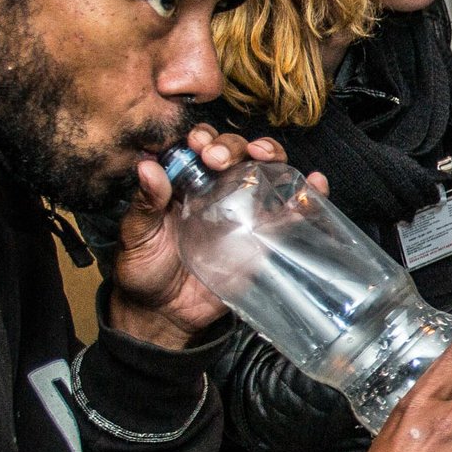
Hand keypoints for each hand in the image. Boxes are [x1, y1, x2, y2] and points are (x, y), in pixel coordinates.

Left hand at [104, 124, 320, 349]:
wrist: (166, 314)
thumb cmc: (145, 271)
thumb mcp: (137, 235)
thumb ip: (145, 203)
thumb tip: (147, 166)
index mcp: (185, 183)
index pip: (201, 146)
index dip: (204, 137)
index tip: (197, 145)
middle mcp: (218, 190)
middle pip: (237, 151)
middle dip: (233, 145)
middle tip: (217, 158)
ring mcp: (245, 212)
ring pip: (267, 170)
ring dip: (271, 153)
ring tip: (263, 154)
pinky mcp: (265, 237)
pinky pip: (291, 212)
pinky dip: (309, 193)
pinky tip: (314, 181)